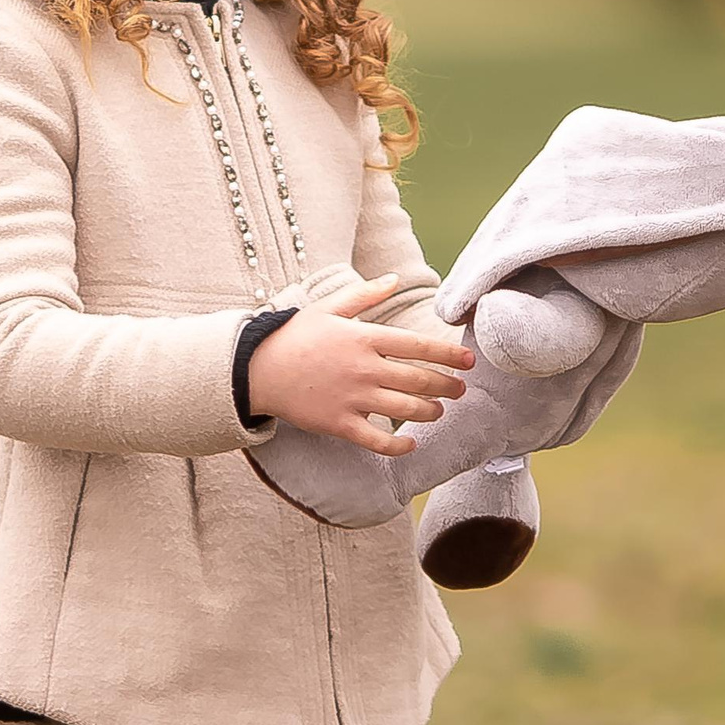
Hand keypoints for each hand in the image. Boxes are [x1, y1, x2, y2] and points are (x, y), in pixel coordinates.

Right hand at [245, 273, 474, 451]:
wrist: (256, 369)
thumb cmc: (293, 336)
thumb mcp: (328, 307)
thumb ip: (365, 295)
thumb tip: (394, 279)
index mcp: (364, 338)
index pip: (418, 345)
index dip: (448, 354)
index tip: (469, 361)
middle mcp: (364, 368)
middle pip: (419, 379)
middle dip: (447, 385)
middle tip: (461, 389)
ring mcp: (353, 398)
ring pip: (406, 409)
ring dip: (430, 411)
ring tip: (439, 410)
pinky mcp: (340, 423)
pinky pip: (378, 440)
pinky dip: (399, 445)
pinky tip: (411, 443)